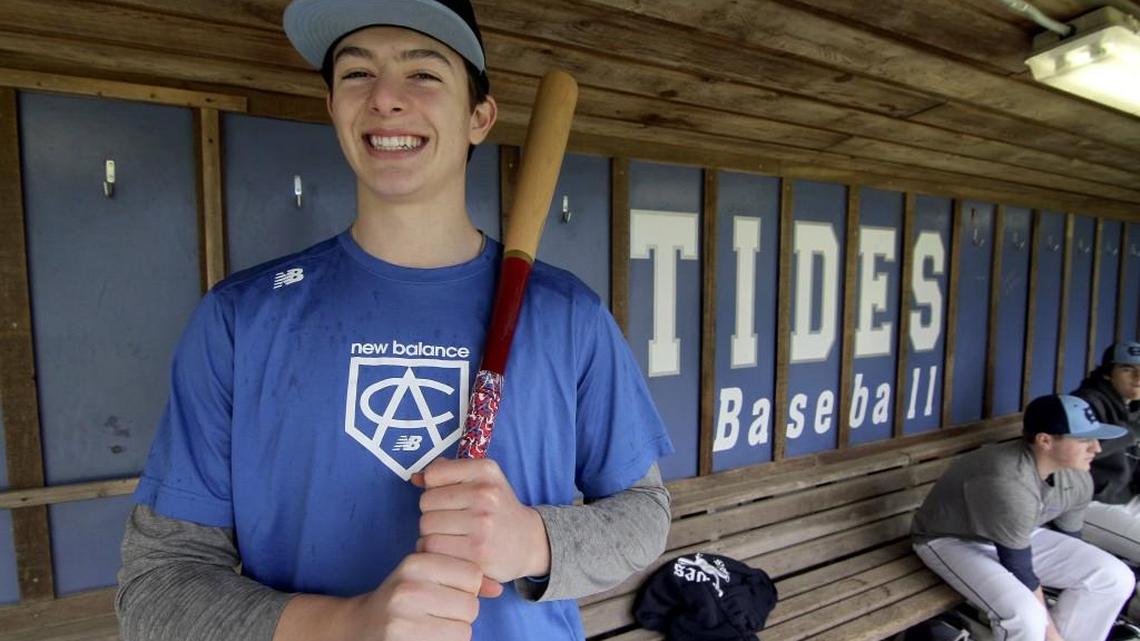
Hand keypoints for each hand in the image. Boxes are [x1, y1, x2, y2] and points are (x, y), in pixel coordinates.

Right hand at [349, 552, 501, 640]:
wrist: (361, 625)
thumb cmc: (403, 597)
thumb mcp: (427, 575)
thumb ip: (463, 577)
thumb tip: (498, 589)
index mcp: (416, 562)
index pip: (472, 574)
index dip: (467, 587)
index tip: (448, 591)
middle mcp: (408, 588)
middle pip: (471, 605)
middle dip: (462, 613)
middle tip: (439, 613)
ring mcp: (403, 618)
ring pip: (464, 631)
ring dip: (455, 632)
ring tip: (433, 626)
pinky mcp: (402, 640)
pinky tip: (428, 637)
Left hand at [413, 458, 550, 582]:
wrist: (528, 542)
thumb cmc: (497, 509)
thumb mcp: (482, 480)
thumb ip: (448, 473)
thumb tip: (416, 478)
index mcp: (485, 470)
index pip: (434, 474)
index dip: (434, 487)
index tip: (449, 497)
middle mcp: (485, 494)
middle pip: (426, 502)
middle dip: (432, 512)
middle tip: (452, 520)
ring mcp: (482, 524)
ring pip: (426, 527)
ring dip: (432, 534)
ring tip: (451, 536)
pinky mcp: (476, 552)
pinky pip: (432, 549)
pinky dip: (435, 551)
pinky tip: (451, 550)